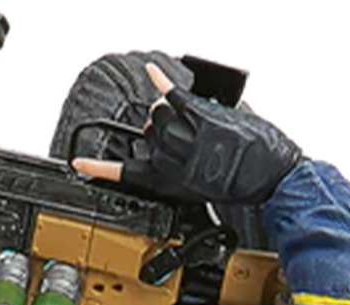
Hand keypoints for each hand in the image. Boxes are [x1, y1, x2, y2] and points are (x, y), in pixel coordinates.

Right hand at [73, 63, 301, 204]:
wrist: (270, 179)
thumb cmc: (242, 186)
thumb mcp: (202, 187)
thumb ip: (180, 167)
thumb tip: (173, 144)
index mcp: (169, 182)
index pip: (126, 173)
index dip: (100, 168)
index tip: (79, 163)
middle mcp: (172, 159)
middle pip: (147, 132)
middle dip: (158, 129)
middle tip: (179, 134)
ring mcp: (185, 136)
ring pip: (159, 112)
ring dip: (169, 110)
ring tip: (188, 120)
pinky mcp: (200, 117)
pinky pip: (173, 94)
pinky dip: (161, 81)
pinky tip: (153, 72)